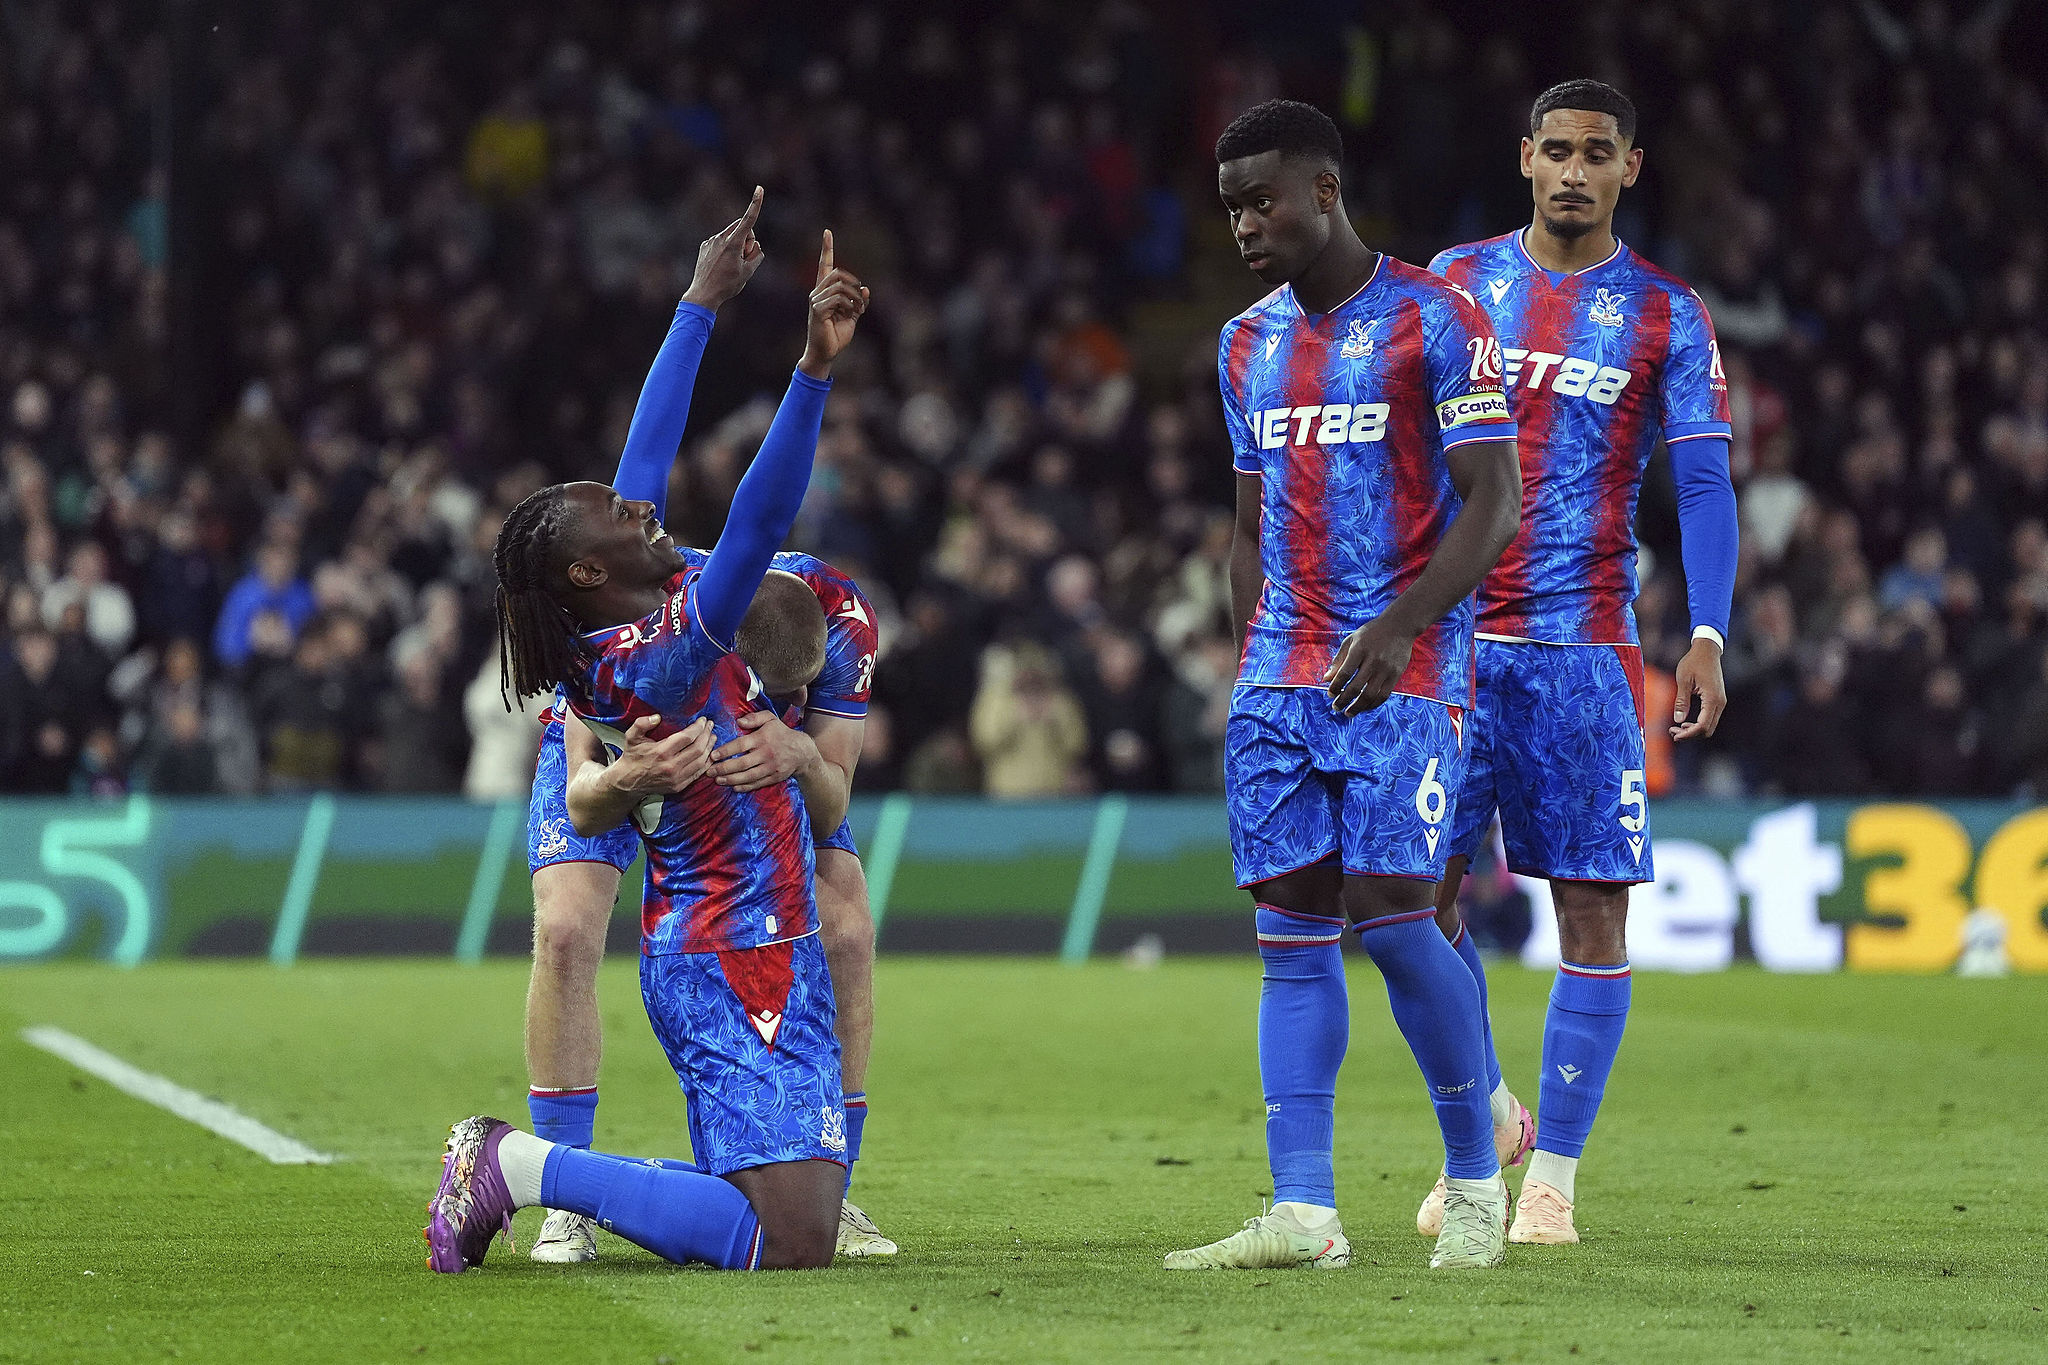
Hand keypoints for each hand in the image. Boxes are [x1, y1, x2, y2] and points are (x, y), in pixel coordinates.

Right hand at [604, 714, 715, 795]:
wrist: (628, 781)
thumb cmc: (632, 757)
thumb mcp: (631, 737)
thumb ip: (641, 724)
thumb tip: (657, 717)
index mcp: (661, 752)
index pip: (687, 737)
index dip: (698, 727)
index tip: (703, 720)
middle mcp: (671, 766)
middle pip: (698, 748)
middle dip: (706, 735)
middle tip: (710, 726)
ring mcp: (676, 778)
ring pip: (701, 761)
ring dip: (710, 747)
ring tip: (712, 736)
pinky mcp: (679, 786)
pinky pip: (699, 773)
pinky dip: (707, 762)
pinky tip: (709, 752)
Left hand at [680, 186, 765, 310]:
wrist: (703, 294)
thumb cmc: (727, 285)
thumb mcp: (748, 272)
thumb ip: (757, 256)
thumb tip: (756, 247)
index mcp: (733, 243)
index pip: (748, 220)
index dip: (756, 204)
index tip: (759, 188)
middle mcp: (721, 238)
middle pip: (742, 227)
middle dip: (748, 238)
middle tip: (745, 258)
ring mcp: (711, 241)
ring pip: (731, 235)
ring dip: (736, 245)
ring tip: (730, 265)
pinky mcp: (704, 246)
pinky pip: (720, 241)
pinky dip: (725, 249)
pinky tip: (720, 265)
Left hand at [711, 709, 819, 791]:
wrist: (802, 751)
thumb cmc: (782, 733)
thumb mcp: (770, 719)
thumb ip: (754, 718)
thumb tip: (739, 721)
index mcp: (762, 738)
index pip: (740, 745)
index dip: (725, 751)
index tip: (712, 755)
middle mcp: (766, 754)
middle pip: (742, 763)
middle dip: (723, 768)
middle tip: (709, 771)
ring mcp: (771, 767)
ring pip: (748, 776)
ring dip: (731, 780)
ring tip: (718, 780)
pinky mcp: (774, 777)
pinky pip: (757, 784)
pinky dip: (745, 787)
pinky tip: (734, 787)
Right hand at [797, 230, 869, 376]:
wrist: (826, 353)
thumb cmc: (837, 335)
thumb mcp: (853, 316)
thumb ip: (859, 302)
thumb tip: (865, 287)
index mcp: (825, 292)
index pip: (824, 265)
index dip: (827, 248)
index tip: (827, 232)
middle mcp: (818, 292)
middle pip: (837, 273)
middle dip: (853, 283)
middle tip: (861, 300)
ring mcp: (816, 300)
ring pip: (840, 285)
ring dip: (855, 297)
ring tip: (858, 310)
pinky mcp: (817, 309)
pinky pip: (838, 298)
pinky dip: (850, 305)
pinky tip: (851, 314)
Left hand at [1324, 617, 1416, 715]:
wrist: (1400, 626)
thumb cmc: (1371, 633)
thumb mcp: (1351, 640)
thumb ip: (1338, 660)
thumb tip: (1326, 679)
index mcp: (1359, 650)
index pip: (1344, 674)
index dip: (1335, 687)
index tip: (1330, 694)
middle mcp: (1373, 660)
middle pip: (1355, 687)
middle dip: (1343, 700)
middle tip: (1336, 707)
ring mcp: (1386, 669)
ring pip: (1370, 695)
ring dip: (1357, 707)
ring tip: (1348, 713)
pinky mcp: (1396, 675)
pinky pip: (1383, 695)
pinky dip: (1372, 704)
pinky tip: (1364, 707)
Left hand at [1670, 636, 1726, 740]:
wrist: (1707, 650)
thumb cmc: (1694, 662)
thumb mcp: (1683, 680)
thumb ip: (1681, 701)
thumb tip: (1678, 720)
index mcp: (1712, 698)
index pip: (1702, 725)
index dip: (1688, 734)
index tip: (1674, 735)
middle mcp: (1720, 703)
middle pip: (1708, 730)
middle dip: (1690, 735)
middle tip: (1672, 732)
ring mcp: (1720, 702)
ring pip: (1709, 726)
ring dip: (1693, 730)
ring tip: (1675, 728)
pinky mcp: (1717, 700)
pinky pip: (1709, 718)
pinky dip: (1698, 724)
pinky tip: (1684, 722)